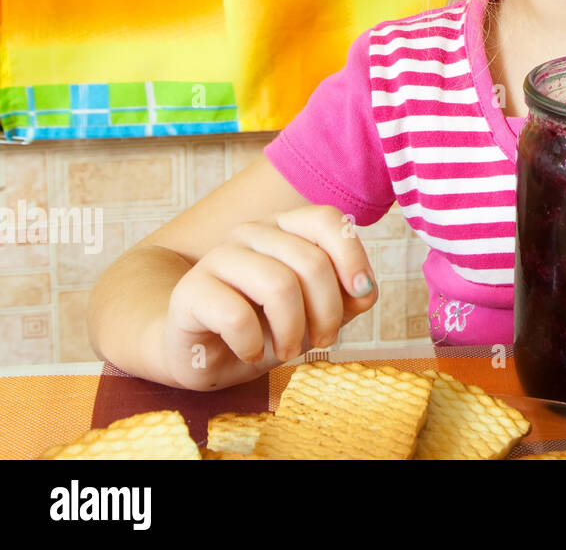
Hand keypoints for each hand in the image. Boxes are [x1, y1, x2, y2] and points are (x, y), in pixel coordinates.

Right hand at [161, 205, 377, 389]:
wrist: (207, 357)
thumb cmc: (268, 328)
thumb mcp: (319, 313)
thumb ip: (348, 297)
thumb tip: (365, 291)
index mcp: (284, 227)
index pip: (326, 219)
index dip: (352, 256)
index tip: (361, 295)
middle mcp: (251, 232)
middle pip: (310, 260)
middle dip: (328, 311)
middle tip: (324, 340)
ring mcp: (217, 257)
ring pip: (278, 284)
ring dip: (293, 330)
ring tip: (289, 351)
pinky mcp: (190, 291)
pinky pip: (236, 315)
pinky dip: (253, 344)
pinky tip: (250, 353)